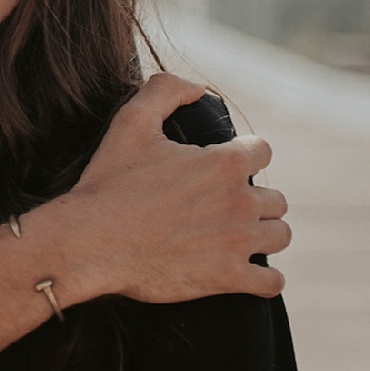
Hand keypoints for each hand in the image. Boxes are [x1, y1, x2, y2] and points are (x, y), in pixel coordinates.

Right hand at [52, 73, 289, 302]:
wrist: (90, 243)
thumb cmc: (109, 183)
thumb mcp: (131, 121)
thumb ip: (166, 90)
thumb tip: (198, 88)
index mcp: (224, 163)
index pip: (263, 151)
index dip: (245, 155)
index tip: (227, 167)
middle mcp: (240, 201)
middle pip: (276, 199)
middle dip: (255, 200)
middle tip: (226, 207)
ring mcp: (237, 243)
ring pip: (279, 236)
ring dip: (264, 235)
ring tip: (241, 237)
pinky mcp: (228, 278)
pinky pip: (272, 282)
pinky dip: (265, 279)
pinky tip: (249, 274)